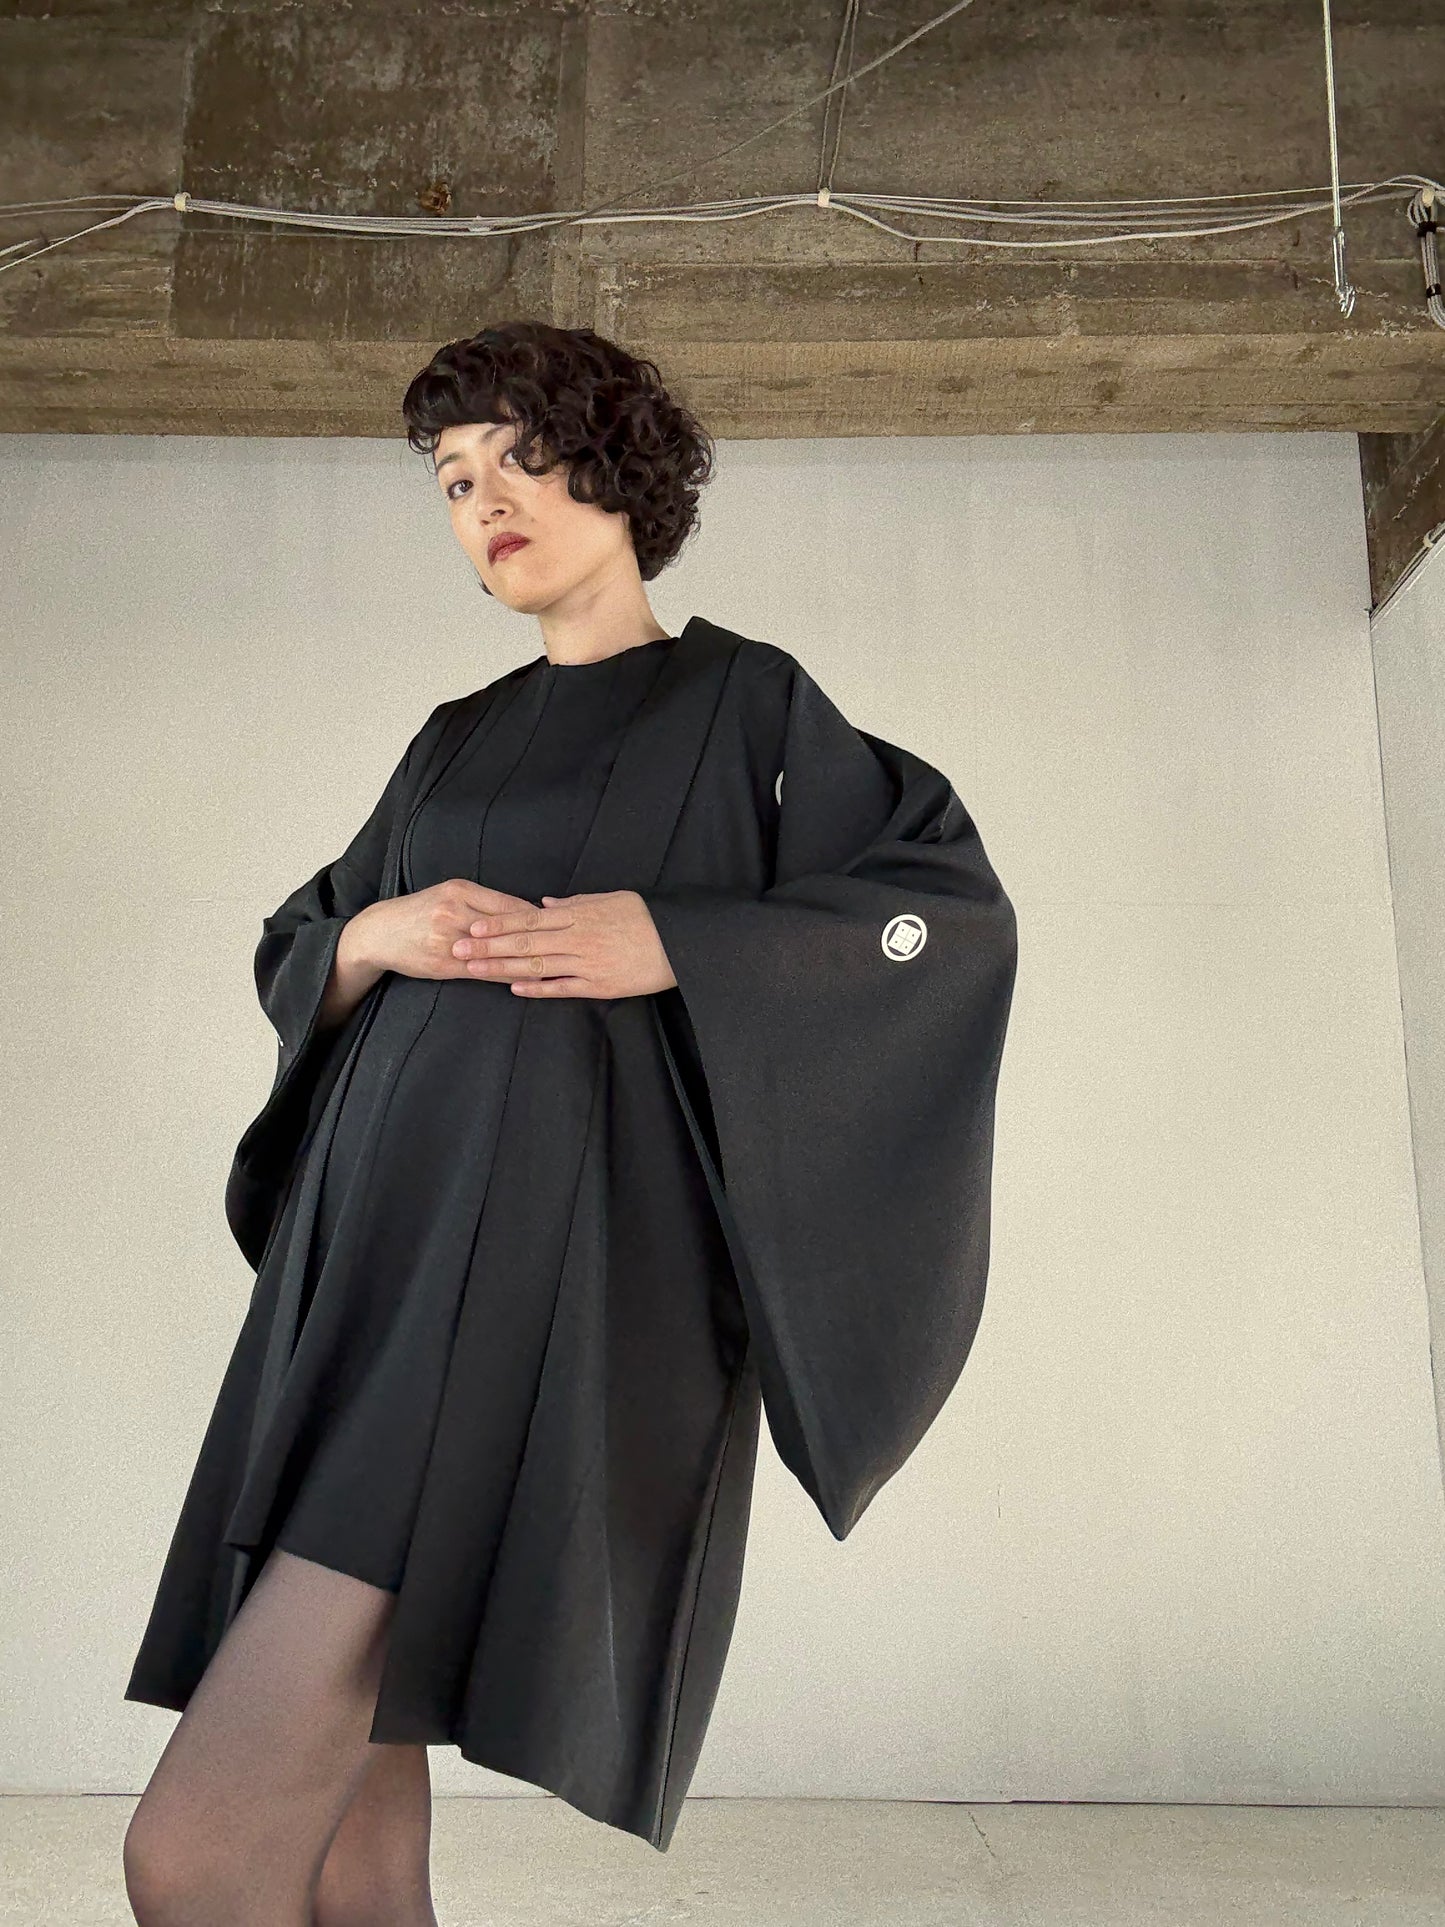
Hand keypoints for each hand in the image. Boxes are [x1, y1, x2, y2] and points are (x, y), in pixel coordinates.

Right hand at [350, 880, 543, 981]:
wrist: (379, 933)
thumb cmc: (419, 913)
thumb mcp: (449, 897)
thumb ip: (482, 904)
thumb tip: (525, 913)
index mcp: (460, 890)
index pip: (509, 904)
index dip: (537, 918)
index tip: (559, 926)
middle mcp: (455, 911)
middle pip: (507, 926)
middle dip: (537, 939)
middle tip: (565, 947)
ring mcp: (448, 938)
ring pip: (498, 950)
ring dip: (525, 960)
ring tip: (552, 967)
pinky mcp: (443, 962)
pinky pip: (482, 970)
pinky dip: (505, 975)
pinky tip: (522, 979)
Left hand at [454, 889, 677, 998]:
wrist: (680, 943)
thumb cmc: (647, 917)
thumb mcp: (612, 899)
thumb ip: (576, 901)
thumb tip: (545, 902)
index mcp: (580, 914)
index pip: (529, 917)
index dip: (498, 924)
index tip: (472, 928)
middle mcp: (578, 938)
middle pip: (525, 941)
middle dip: (487, 947)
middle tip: (456, 950)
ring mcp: (587, 963)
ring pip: (536, 964)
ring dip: (502, 967)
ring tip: (474, 969)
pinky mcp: (599, 985)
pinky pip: (562, 987)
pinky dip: (537, 987)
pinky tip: (513, 987)